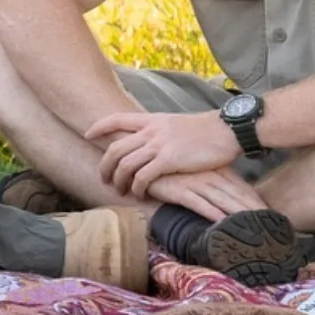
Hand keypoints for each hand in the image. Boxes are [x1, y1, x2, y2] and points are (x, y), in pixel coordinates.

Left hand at [86, 110, 239, 197]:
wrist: (226, 129)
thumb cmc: (205, 130)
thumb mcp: (175, 123)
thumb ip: (159, 129)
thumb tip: (149, 138)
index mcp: (151, 119)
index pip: (116, 119)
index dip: (99, 127)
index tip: (88, 134)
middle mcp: (150, 131)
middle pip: (115, 148)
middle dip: (105, 165)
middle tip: (103, 178)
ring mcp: (158, 145)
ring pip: (125, 165)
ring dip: (118, 180)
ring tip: (119, 190)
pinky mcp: (168, 160)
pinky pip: (143, 177)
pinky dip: (137, 188)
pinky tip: (139, 194)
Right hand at [145, 169, 267, 221]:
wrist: (141, 153)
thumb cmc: (169, 165)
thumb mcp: (193, 170)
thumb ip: (210, 180)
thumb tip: (227, 196)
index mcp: (215, 169)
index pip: (242, 187)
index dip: (257, 202)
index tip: (274, 216)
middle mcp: (209, 174)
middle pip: (238, 195)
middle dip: (255, 211)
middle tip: (274, 227)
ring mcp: (195, 181)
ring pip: (223, 201)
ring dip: (239, 215)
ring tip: (256, 229)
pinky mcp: (179, 189)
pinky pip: (200, 204)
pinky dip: (213, 214)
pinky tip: (224, 224)